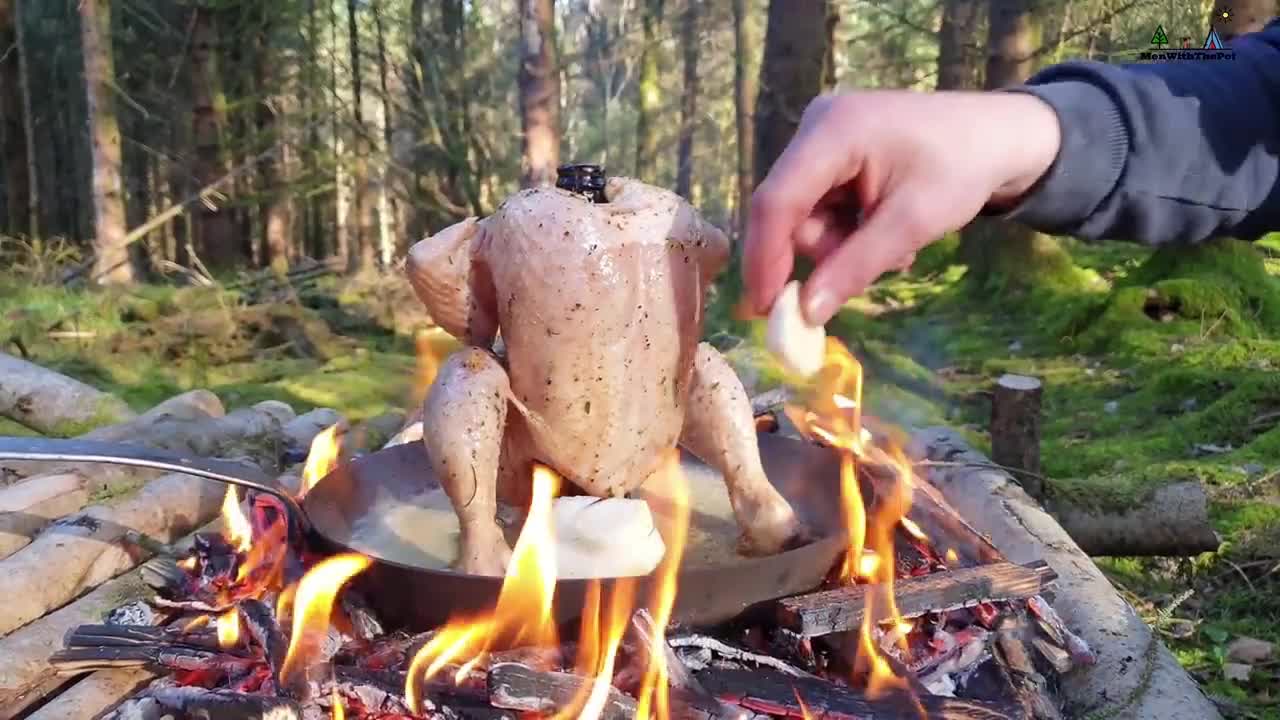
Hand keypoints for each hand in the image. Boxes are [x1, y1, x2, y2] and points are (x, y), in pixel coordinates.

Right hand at [744, 89, 1061, 324]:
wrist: (997, 136)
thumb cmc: (962, 169)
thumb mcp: (911, 224)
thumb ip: (854, 267)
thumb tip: (805, 314)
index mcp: (832, 132)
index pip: (777, 201)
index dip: (764, 259)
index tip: (764, 311)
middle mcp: (816, 127)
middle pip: (789, 211)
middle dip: (825, 252)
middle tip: (868, 277)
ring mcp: (821, 138)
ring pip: (805, 215)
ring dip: (842, 246)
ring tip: (896, 250)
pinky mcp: (830, 152)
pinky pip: (820, 206)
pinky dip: (847, 230)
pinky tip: (884, 230)